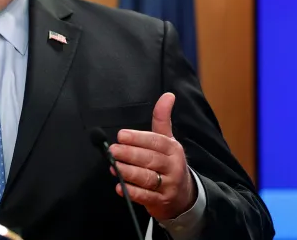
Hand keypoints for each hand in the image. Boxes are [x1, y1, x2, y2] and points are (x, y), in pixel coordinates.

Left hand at [108, 92, 195, 219]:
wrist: (184, 196)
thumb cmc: (169, 163)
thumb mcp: (168, 140)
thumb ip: (162, 119)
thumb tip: (168, 95)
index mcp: (173, 149)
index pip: (156, 142)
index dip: (139, 138)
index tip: (121, 135)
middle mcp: (173, 166)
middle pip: (151, 159)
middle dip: (130, 154)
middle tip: (113, 150)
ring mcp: (168, 185)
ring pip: (148, 178)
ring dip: (129, 172)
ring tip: (114, 166)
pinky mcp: (161, 202)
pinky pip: (146, 197)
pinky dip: (133, 192)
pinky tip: (120, 186)